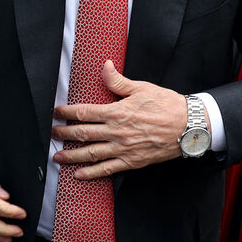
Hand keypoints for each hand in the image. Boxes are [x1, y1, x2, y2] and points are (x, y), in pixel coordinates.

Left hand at [51, 61, 190, 178]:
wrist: (189, 126)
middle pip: (82, 134)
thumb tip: (105, 66)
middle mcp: (117, 132)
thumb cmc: (167, 105)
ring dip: (72, 155)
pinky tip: (79, 174)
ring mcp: (123, 149)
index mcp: (117, 112)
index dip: (66, 113)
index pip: (84, 112)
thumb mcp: (141, 88)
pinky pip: (107, 169)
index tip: (56, 113)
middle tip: (52, 134)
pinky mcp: (132, 161)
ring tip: (58, 156)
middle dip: (64, 134)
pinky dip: (92, 173)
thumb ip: (118, 80)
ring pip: (91, 154)